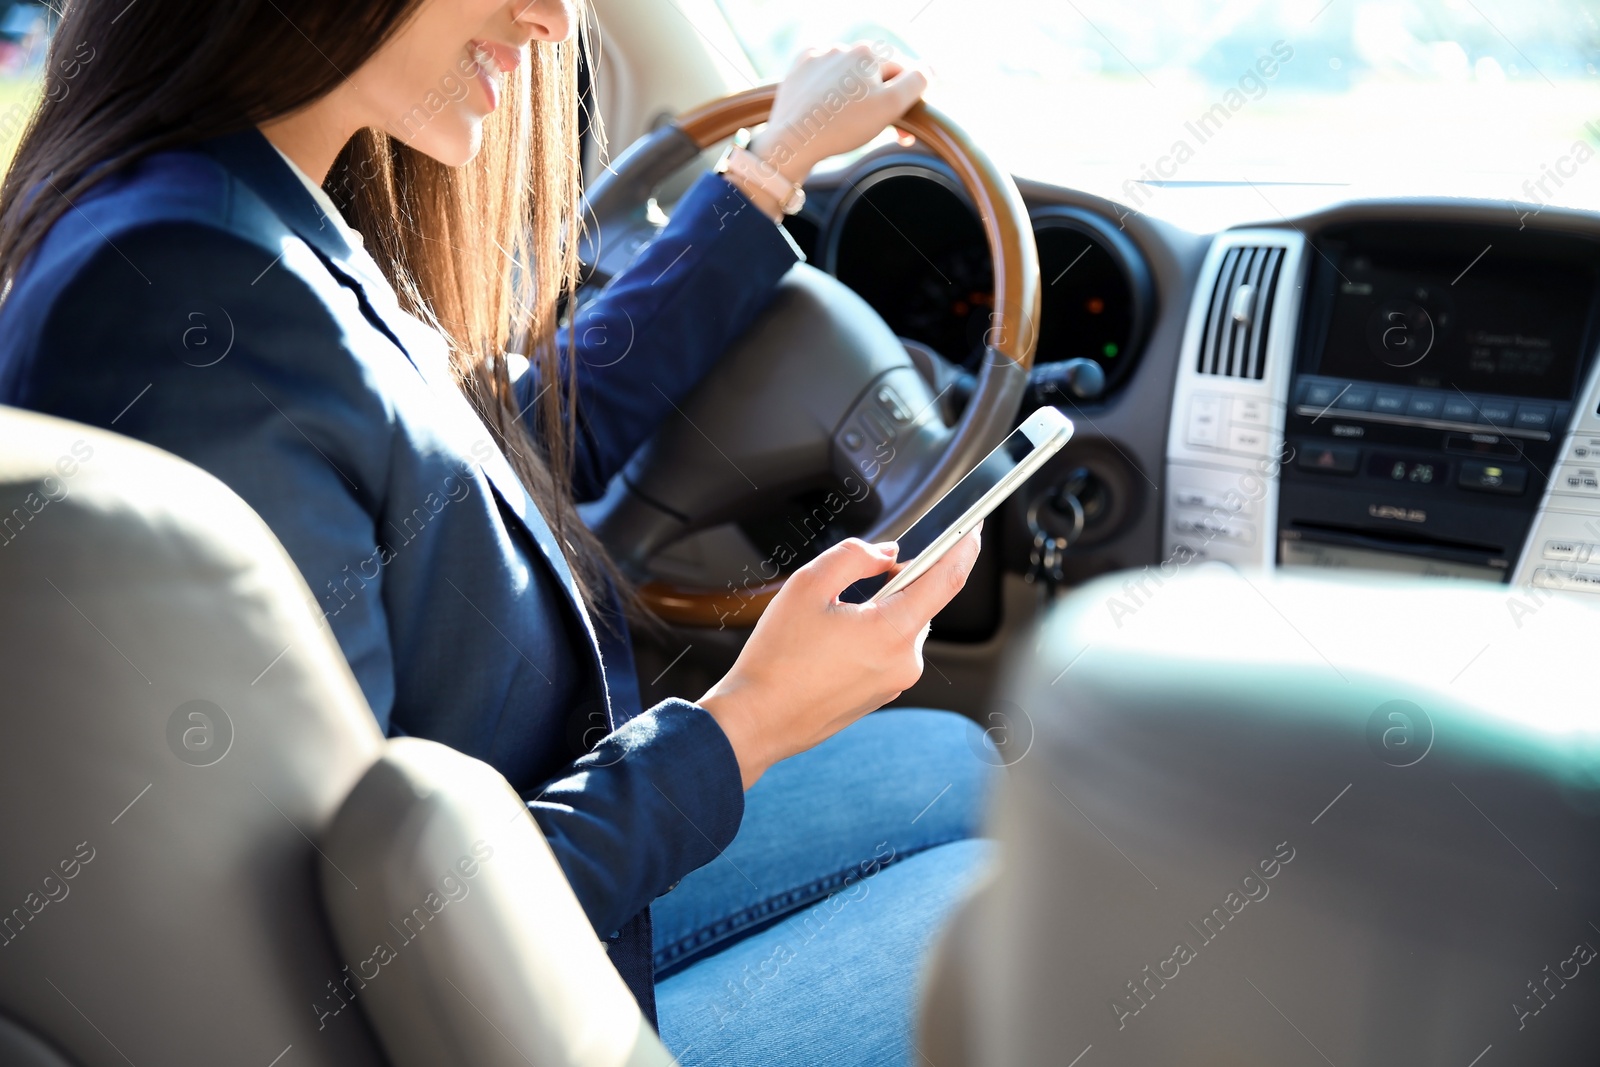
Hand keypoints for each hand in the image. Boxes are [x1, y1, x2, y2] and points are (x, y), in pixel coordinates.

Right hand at [699, 525, 980, 788]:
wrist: (758, 719)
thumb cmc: (776, 660)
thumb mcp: (807, 585)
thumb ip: (854, 557)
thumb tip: (886, 554)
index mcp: (892, 631)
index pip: (947, 579)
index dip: (963, 547)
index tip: (971, 528)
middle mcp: (904, 661)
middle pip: (920, 602)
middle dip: (897, 582)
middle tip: (857, 578)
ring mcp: (895, 682)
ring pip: (902, 626)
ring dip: (879, 610)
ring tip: (832, 619)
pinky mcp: (882, 695)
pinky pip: (888, 651)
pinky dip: (871, 636)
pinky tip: (832, 643)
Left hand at [725, 43, 928, 216]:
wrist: (793, 140)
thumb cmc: (844, 125)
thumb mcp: (891, 106)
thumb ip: (917, 82)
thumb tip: (931, 68)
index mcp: (869, 52)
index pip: (901, 72)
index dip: (905, 100)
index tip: (901, 128)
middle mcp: (843, 47)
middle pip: (874, 73)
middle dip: (880, 98)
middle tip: (877, 129)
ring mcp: (818, 57)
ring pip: (849, 74)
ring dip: (855, 94)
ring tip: (850, 121)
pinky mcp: (798, 70)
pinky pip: (823, 76)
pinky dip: (830, 89)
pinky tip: (828, 107)